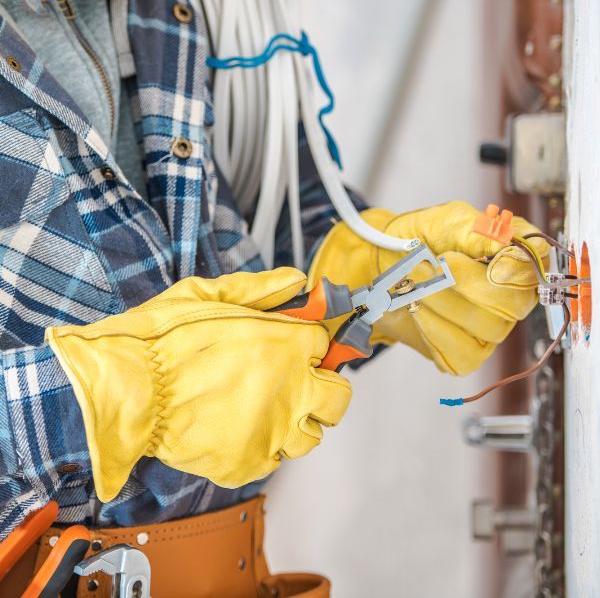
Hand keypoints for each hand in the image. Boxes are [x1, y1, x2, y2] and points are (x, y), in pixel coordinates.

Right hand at [46, 269, 350, 501]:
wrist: (124, 389)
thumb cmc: (161, 341)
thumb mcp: (207, 294)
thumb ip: (259, 288)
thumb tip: (296, 281)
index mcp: (287, 344)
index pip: (325, 346)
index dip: (311, 347)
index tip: (300, 349)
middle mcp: (290, 389)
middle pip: (338, 397)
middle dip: (324, 388)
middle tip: (298, 384)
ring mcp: (273, 430)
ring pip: (312, 435)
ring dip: (296, 422)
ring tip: (265, 410)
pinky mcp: (249, 462)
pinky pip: (274, 460)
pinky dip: (262, 447)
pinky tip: (239, 430)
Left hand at [307, 201, 548, 375]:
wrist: (382, 266)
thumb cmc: (418, 240)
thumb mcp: (445, 221)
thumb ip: (476, 228)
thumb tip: (504, 240)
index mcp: (512, 258)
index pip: (535, 266)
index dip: (514, 265)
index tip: (484, 257)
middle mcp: (509, 297)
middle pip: (511, 304)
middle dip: (464, 283)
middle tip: (431, 265)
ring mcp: (489, 328)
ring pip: (485, 328)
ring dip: (441, 303)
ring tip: (415, 283)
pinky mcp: (465, 354)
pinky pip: (462, 354)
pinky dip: (433, 330)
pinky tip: (417, 310)